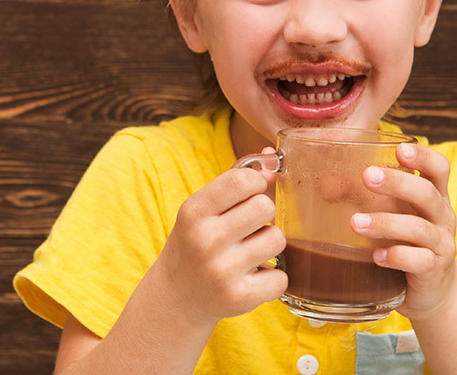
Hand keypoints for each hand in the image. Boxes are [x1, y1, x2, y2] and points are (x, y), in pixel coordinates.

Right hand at [153, 167, 287, 328]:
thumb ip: (235, 180)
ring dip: (269, 244)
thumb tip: (272, 157)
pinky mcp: (239, 298)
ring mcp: (222, 271)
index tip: (251, 193)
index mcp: (194, 212)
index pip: (242, 180)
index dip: (256, 183)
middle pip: (266, 207)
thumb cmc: (195, 243)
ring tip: (250, 252)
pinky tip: (253, 277)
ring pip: (277, 239)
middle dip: (264, 215)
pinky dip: (272, 278)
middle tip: (249, 228)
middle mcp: (206, 240)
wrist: (175, 297)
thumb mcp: (202, 209)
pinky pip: (281, 277)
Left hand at [350, 142, 456, 320]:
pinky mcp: (434, 271)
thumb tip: (325, 184)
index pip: (439, 168)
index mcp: (434, 197)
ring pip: (419, 229)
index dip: (424, 156)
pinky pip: (419, 261)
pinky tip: (376, 256)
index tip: (400, 149)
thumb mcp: (397, 216)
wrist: (434, 291)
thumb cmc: (408, 244)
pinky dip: (397, 257)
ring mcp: (441, 245)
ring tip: (356, 223)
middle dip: (398, 183)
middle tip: (368, 176)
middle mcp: (442, 218)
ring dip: (387, 223)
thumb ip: (371, 198)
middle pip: (427, 194)